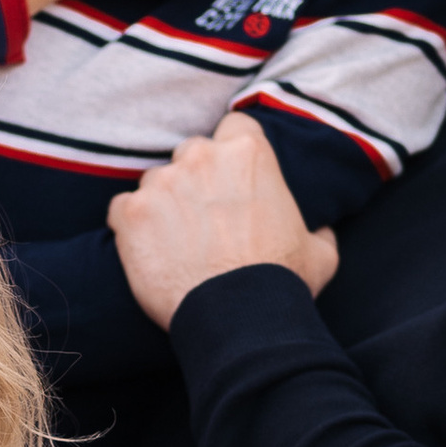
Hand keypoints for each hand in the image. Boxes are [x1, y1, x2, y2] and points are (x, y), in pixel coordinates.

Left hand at [107, 115, 339, 326]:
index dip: (231, 152)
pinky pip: (122, 210)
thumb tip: (322, 230)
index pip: (233, 127)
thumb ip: (318, 229)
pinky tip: (151, 255)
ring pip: (155, 183)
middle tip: (204, 219)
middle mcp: (201, 157)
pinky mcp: (130, 213)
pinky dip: (131, 229)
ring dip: (162, 205)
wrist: (239, 319)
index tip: (232, 178)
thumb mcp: (320, 252)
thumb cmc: (282, 283)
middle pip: (190, 153)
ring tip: (177, 246)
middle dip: (195, 179)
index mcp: (249, 152)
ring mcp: (161, 183)